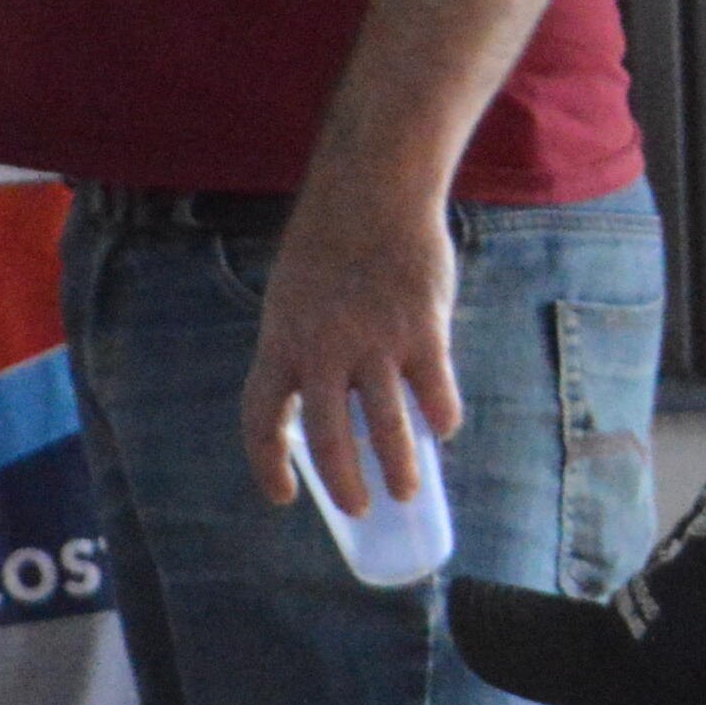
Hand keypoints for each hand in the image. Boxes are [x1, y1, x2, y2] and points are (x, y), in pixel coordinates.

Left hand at [236, 185, 461, 511]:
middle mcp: (324, 349)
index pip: (262, 419)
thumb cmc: (330, 248)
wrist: (371, 195)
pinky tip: (443, 427)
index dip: (268, 465)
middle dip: (344, 485)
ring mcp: (375, 342)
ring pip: (389, 426)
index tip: (284, 496)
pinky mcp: (423, 331)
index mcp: (282, 342)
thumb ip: (306, 350)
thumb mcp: (295, 300)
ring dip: (399, 467)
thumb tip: (332, 404)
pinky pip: (436, 391)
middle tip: (360, 509)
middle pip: (328, 438)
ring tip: (406, 490)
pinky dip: (441, 416)